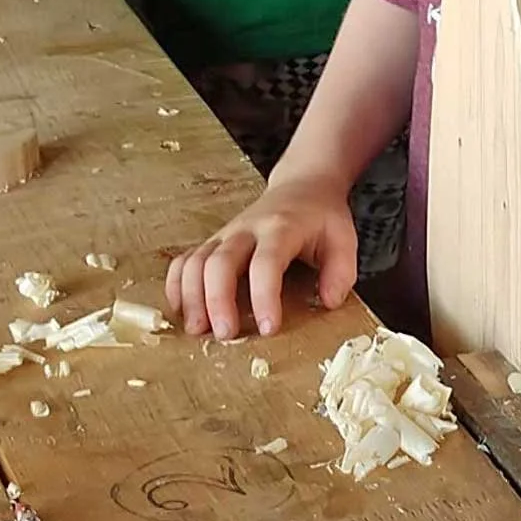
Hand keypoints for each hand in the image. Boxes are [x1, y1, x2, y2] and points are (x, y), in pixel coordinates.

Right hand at [164, 178, 357, 340]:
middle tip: (225, 335)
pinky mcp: (212, 241)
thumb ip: (341, 271)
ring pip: (195, 262)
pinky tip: (182, 310)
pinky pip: (183, 261)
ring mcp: (225, 234)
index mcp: (281, 228)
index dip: (264, 296)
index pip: (266, 262)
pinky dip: (176, 285)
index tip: (268, 328)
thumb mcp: (344, 238)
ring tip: (198, 330)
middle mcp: (246, 229)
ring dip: (192, 297)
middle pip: (220, 261)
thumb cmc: (322, 218)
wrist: (302, 186)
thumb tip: (329, 302)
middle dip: (218, 300)